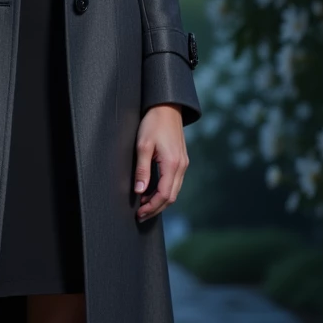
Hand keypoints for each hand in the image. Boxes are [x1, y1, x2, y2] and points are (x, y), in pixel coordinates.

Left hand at [133, 104, 188, 220]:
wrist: (167, 108)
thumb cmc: (153, 124)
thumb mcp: (142, 146)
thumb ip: (142, 170)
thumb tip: (140, 191)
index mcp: (172, 164)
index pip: (164, 195)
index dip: (152, 207)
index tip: (139, 213)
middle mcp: (181, 166)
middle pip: (171, 197)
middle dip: (156, 208)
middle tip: (140, 215)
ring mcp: (183, 164)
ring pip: (174, 191)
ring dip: (160, 201)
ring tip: (144, 205)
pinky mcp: (181, 160)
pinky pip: (175, 182)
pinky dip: (164, 191)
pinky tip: (152, 192)